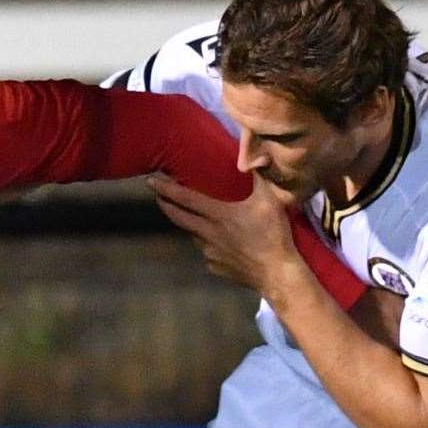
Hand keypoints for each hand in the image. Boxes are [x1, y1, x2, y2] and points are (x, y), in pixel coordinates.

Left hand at [149, 171, 306, 298]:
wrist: (276, 273)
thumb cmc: (273, 235)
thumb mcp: (270, 200)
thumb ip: (259, 175)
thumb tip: (258, 154)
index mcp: (218, 215)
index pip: (185, 199)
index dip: (167, 189)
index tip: (151, 181)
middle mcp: (208, 234)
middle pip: (180, 218)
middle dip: (166, 205)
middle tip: (158, 196)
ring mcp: (210, 253)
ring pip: (195, 236)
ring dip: (192, 226)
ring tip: (197, 218)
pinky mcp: (215, 267)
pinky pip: (208, 253)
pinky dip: (210, 245)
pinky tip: (222, 243)